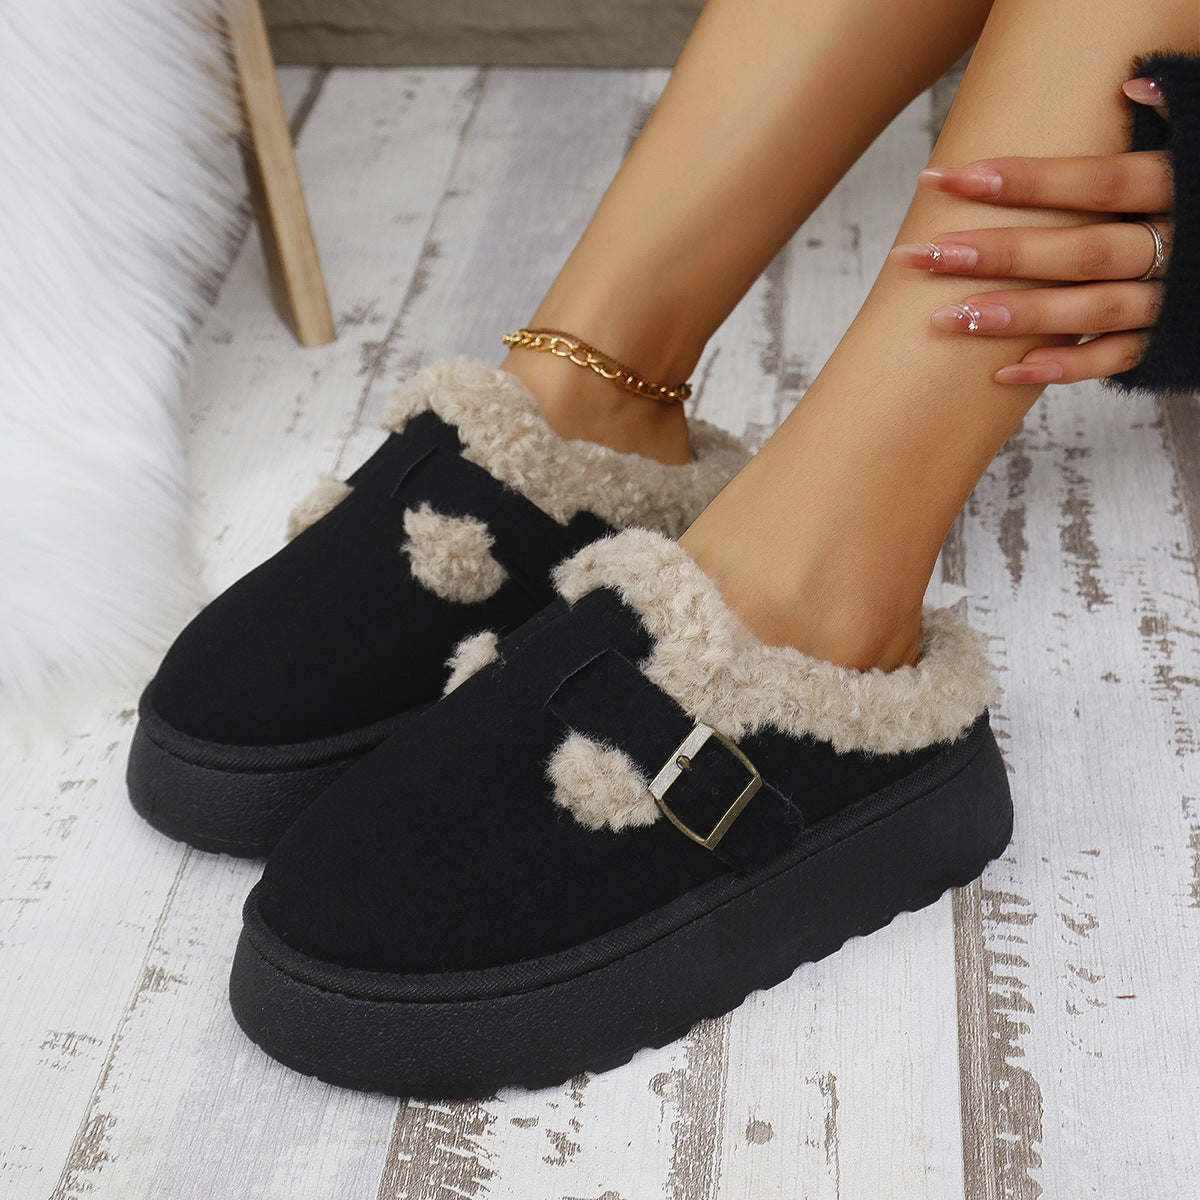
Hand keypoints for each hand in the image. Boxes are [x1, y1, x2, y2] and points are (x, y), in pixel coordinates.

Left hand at [889, 77, 1172, 384]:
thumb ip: (1171, 119)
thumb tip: (1130, 85)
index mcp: (1178, 188)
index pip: (1098, 182)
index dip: (1027, 180)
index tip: (953, 179)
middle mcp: (1177, 245)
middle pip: (1082, 251)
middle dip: (1001, 254)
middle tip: (925, 254)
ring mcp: (1171, 298)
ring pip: (1092, 310)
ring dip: (1020, 316)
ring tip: (949, 317)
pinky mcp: (1169, 341)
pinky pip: (1116, 359)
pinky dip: (1065, 367)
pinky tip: (1005, 371)